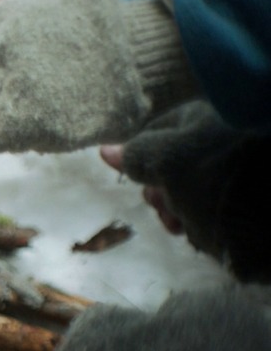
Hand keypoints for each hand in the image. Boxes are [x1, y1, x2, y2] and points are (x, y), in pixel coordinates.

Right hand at [102, 101, 270, 280]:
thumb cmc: (215, 175)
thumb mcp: (166, 162)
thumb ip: (136, 156)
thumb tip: (105, 150)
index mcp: (201, 119)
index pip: (155, 134)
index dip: (139, 159)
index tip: (140, 182)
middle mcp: (220, 137)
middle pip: (172, 164)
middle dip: (160, 191)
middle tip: (164, 207)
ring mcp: (235, 167)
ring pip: (190, 189)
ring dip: (178, 209)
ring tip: (182, 225)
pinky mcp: (246, 196)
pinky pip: (212, 205)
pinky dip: (203, 219)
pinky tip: (204, 231)